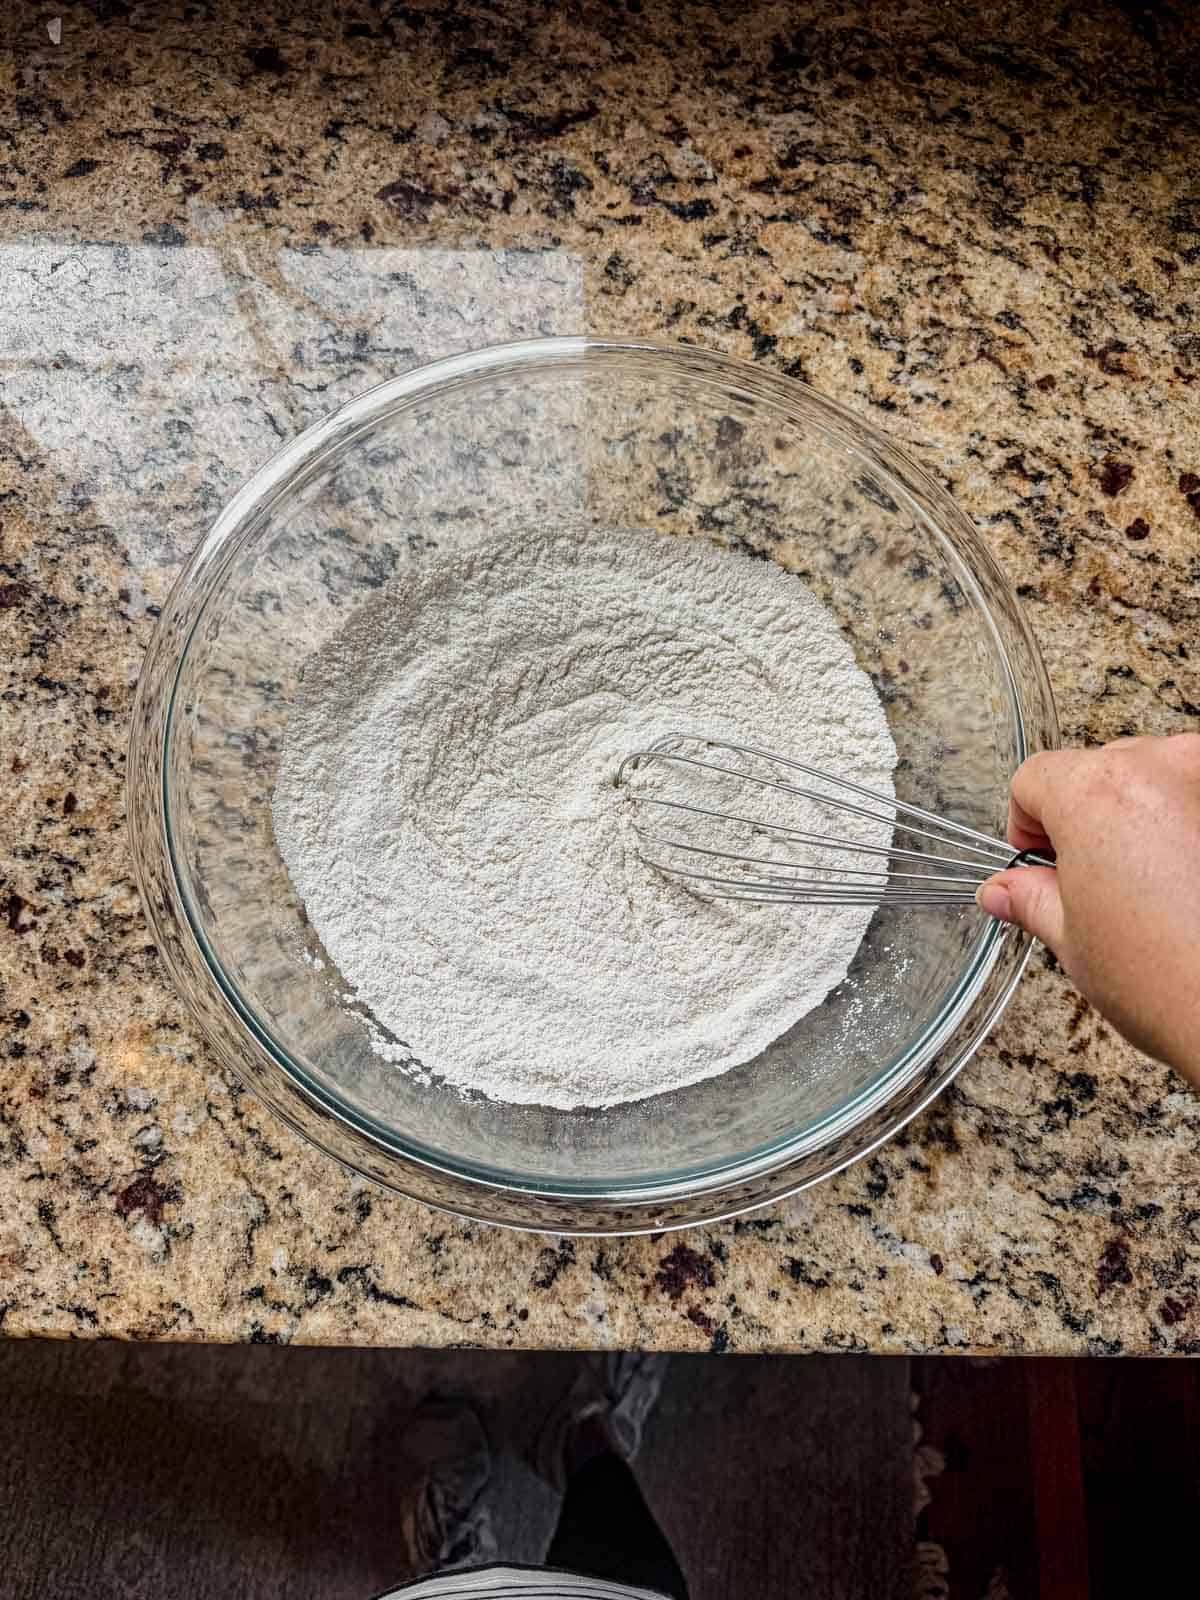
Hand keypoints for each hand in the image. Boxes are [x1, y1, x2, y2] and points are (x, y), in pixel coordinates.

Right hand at [976, 734, 1199, 1085]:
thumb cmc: (1172, 982)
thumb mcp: (1074, 941)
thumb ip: (1032, 899)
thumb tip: (1005, 891)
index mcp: (1095, 794)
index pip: (1034, 778)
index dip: (1025, 825)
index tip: (1038, 860)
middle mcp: (1159, 770)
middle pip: (1097, 771)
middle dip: (1086, 821)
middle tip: (1092, 883)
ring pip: (1155, 779)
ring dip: (1142, 819)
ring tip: (1150, 888)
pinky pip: (1196, 802)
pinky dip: (1187, 828)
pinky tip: (1187, 883)